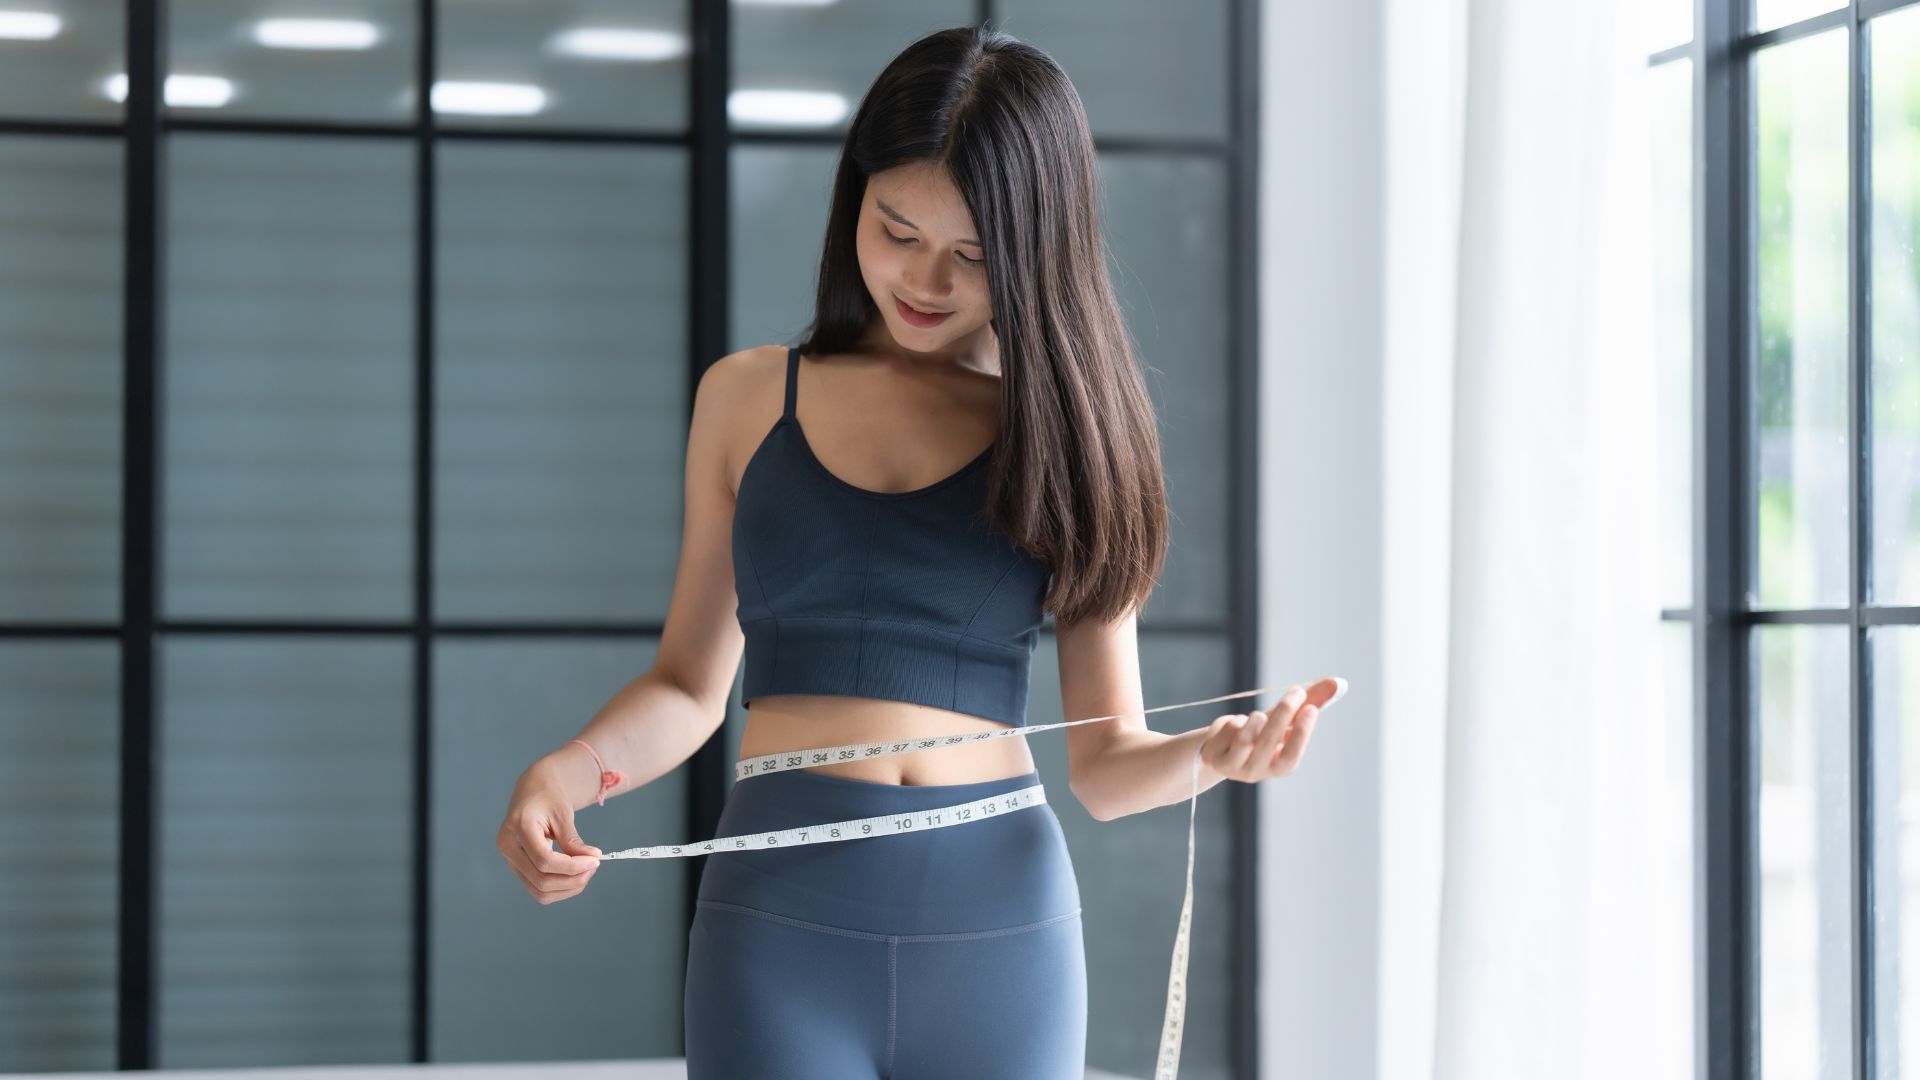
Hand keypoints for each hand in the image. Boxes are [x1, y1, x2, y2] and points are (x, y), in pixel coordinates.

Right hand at [496, 762, 603, 904]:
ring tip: (586, 871)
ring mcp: (510, 860)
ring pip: (539, 891)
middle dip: (573, 879)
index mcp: (518, 828)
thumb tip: (593, 859)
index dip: (573, 866)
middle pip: (541, 880)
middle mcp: (508, 847)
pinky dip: (560, 888)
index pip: (545, 860)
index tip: (595, 860)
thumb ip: (574, 840)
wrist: (533, 791)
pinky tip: (575, 875)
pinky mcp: (517, 867)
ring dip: (568, 888)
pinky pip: (538, 888)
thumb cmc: (547, 797)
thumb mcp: (562, 813)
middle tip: (594, 866)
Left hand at [1197, 676, 1344, 782]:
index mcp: (1278, 767)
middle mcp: (1257, 771)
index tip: (1311, 709)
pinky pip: (1227, 733)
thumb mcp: (1285, 720)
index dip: (1302, 735)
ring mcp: (1234, 767)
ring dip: (1255, 720)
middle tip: (1297, 692)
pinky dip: (1234, 723)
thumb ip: (1310, 704)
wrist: (1221, 746)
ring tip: (1258, 715)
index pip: (1291, 757)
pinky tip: (1236, 724)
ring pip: (1246, 740)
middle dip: (1284, 714)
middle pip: (1270, 743)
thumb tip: (1337, 683)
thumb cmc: (1261, 733)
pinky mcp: (1215, 758)